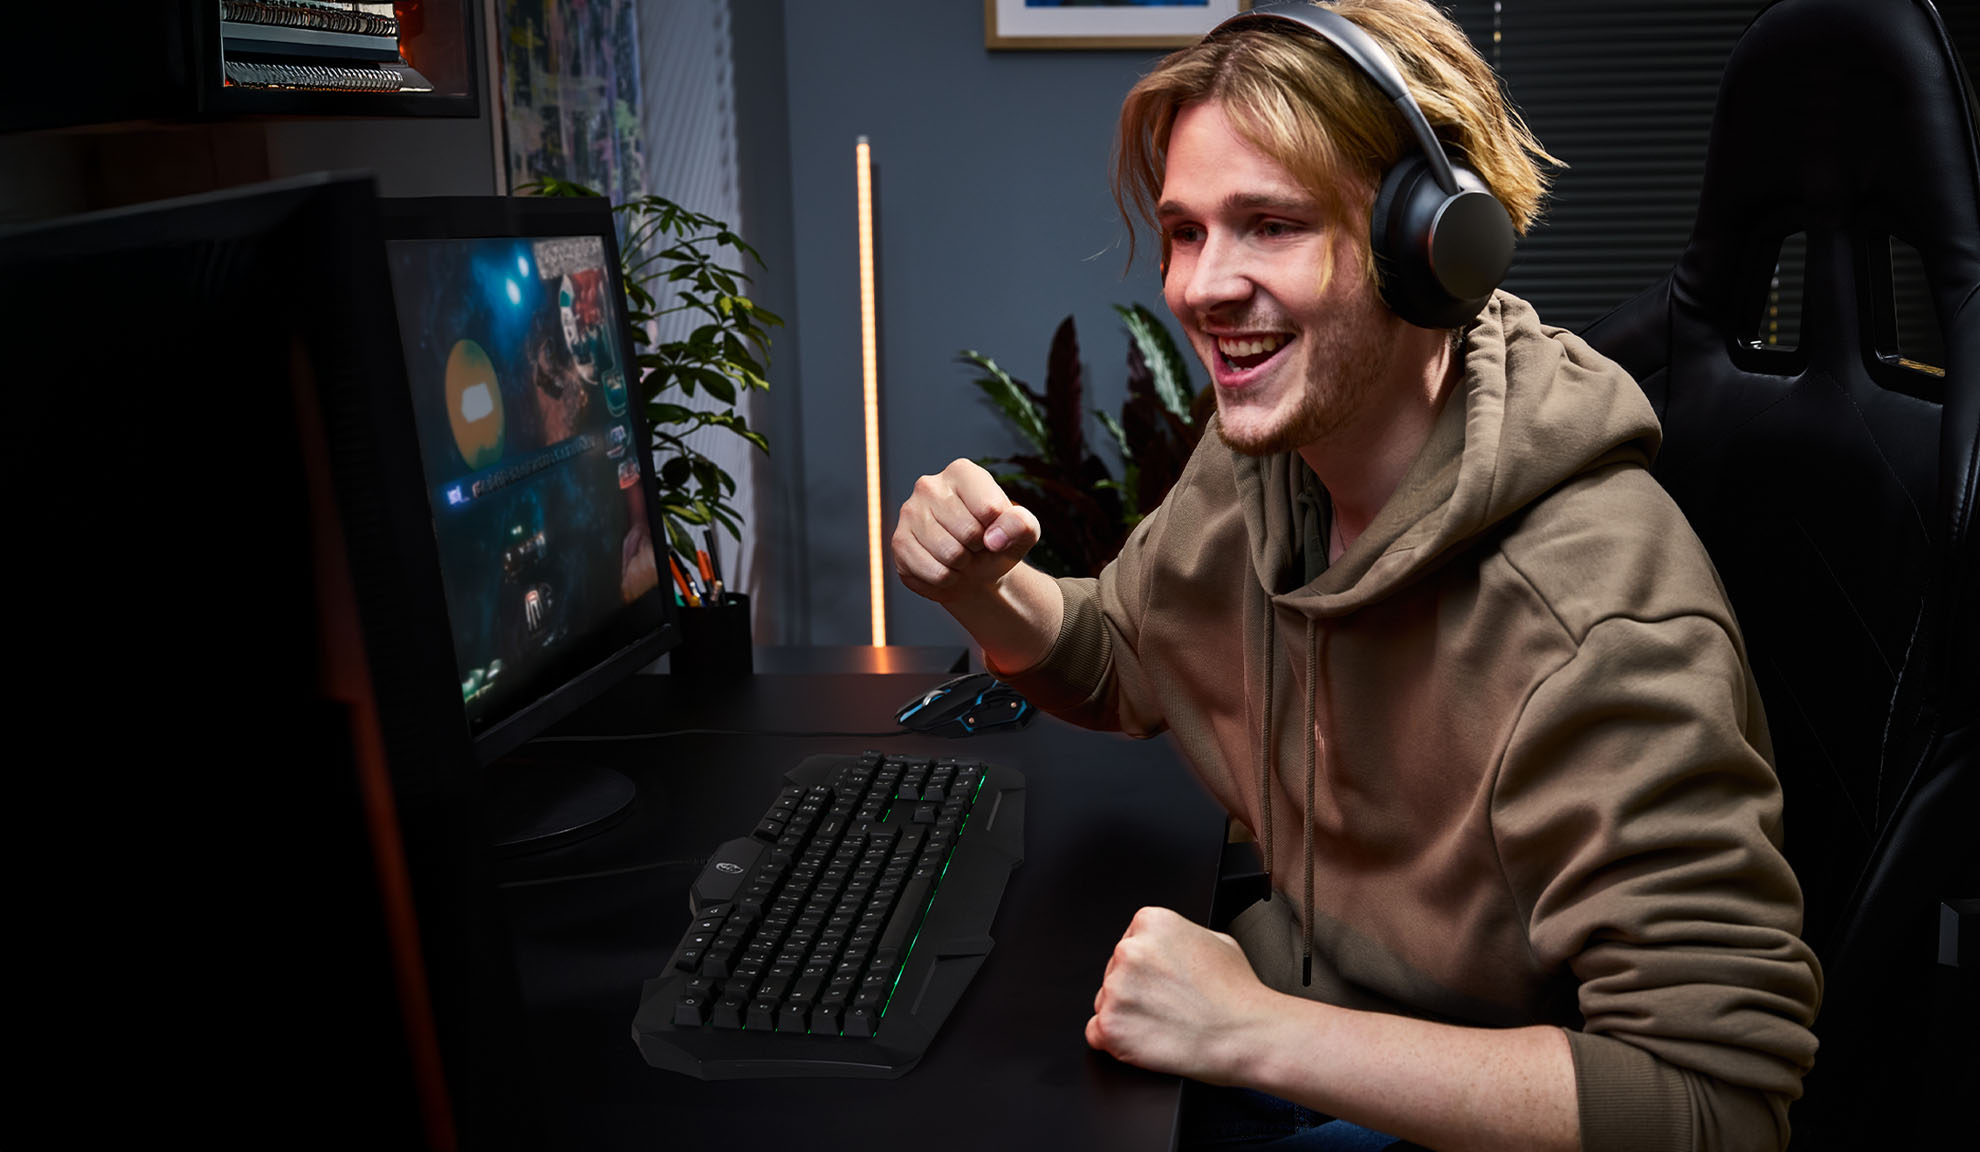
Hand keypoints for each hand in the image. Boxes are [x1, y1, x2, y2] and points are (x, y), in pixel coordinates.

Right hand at [892, 459, 1041, 604]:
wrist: (973, 571)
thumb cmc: (998, 543)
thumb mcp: (1023, 531)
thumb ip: (1021, 525)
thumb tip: (994, 538)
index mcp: (962, 472)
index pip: (989, 509)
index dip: (998, 530)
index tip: (993, 529)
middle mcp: (930, 485)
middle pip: (968, 532)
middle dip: (979, 549)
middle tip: (974, 547)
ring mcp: (909, 512)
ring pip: (949, 554)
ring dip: (963, 565)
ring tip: (960, 556)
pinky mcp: (898, 541)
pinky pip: (934, 572)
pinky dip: (947, 579)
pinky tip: (945, 567)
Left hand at [1085, 906, 1273, 1083]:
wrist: (1246, 1035)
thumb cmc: (1238, 994)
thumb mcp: (1218, 940)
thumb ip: (1181, 936)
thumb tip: (1167, 945)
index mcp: (1151, 923)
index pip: (1130, 944)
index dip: (1147, 969)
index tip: (1162, 982)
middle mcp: (1129, 950)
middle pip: (1114, 973)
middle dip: (1135, 991)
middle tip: (1168, 1006)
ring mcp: (1116, 989)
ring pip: (1105, 1002)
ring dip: (1127, 1016)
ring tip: (1165, 1024)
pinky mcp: (1110, 1026)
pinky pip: (1096, 1034)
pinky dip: (1117, 1042)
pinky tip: (1147, 1040)